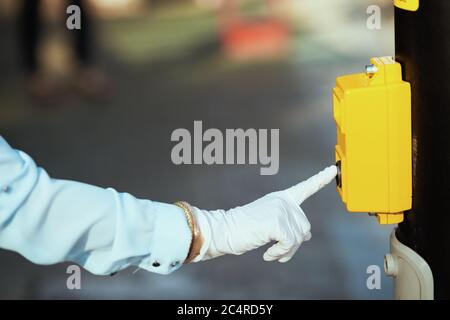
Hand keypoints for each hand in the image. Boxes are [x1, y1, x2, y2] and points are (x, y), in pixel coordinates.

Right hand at [192, 166, 336, 262]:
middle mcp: (283, 201)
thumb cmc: (245, 229)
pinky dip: (280, 253)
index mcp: (281, 198)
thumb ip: (290, 225)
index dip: (320, 179)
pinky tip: (268, 254)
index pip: (305, 188)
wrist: (224, 231)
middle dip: (293, 245)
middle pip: (304, 228)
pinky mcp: (276, 222)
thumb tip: (308, 235)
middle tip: (278, 251)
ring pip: (298, 239)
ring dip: (286, 252)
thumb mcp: (271, 224)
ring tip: (272, 253)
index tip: (333, 170)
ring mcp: (280, 210)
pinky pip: (289, 244)